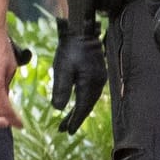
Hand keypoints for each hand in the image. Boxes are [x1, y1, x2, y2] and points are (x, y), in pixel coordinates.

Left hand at [50, 19, 106, 133]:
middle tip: (63, 129)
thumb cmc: (70, 48)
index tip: (66, 131)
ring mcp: (100, 77)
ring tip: (68, 119)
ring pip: (89, 99)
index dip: (74, 121)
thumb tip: (59, 109)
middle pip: (87, 106)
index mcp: (90, 84)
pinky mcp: (98, 71)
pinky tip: (77, 101)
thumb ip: (62, 89)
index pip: (82, 108)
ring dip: (79, 110)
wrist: (82, 29)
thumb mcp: (62, 68)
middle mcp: (98, 83)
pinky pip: (91, 92)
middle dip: (75, 118)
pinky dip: (83, 100)